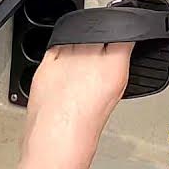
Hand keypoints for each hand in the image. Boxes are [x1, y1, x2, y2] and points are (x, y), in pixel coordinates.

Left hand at [17, 42, 132, 168]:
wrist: (56, 137)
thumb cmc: (85, 126)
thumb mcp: (115, 93)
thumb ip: (115, 66)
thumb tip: (115, 52)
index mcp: (112, 66)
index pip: (122, 35)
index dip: (120, 37)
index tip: (118, 43)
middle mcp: (89, 56)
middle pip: (98, 31)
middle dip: (99, 40)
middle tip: (95, 62)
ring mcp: (66, 56)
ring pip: (76, 35)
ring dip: (79, 44)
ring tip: (78, 69)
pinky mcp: (46, 60)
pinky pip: (57, 45)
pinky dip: (62, 51)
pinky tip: (65, 67)